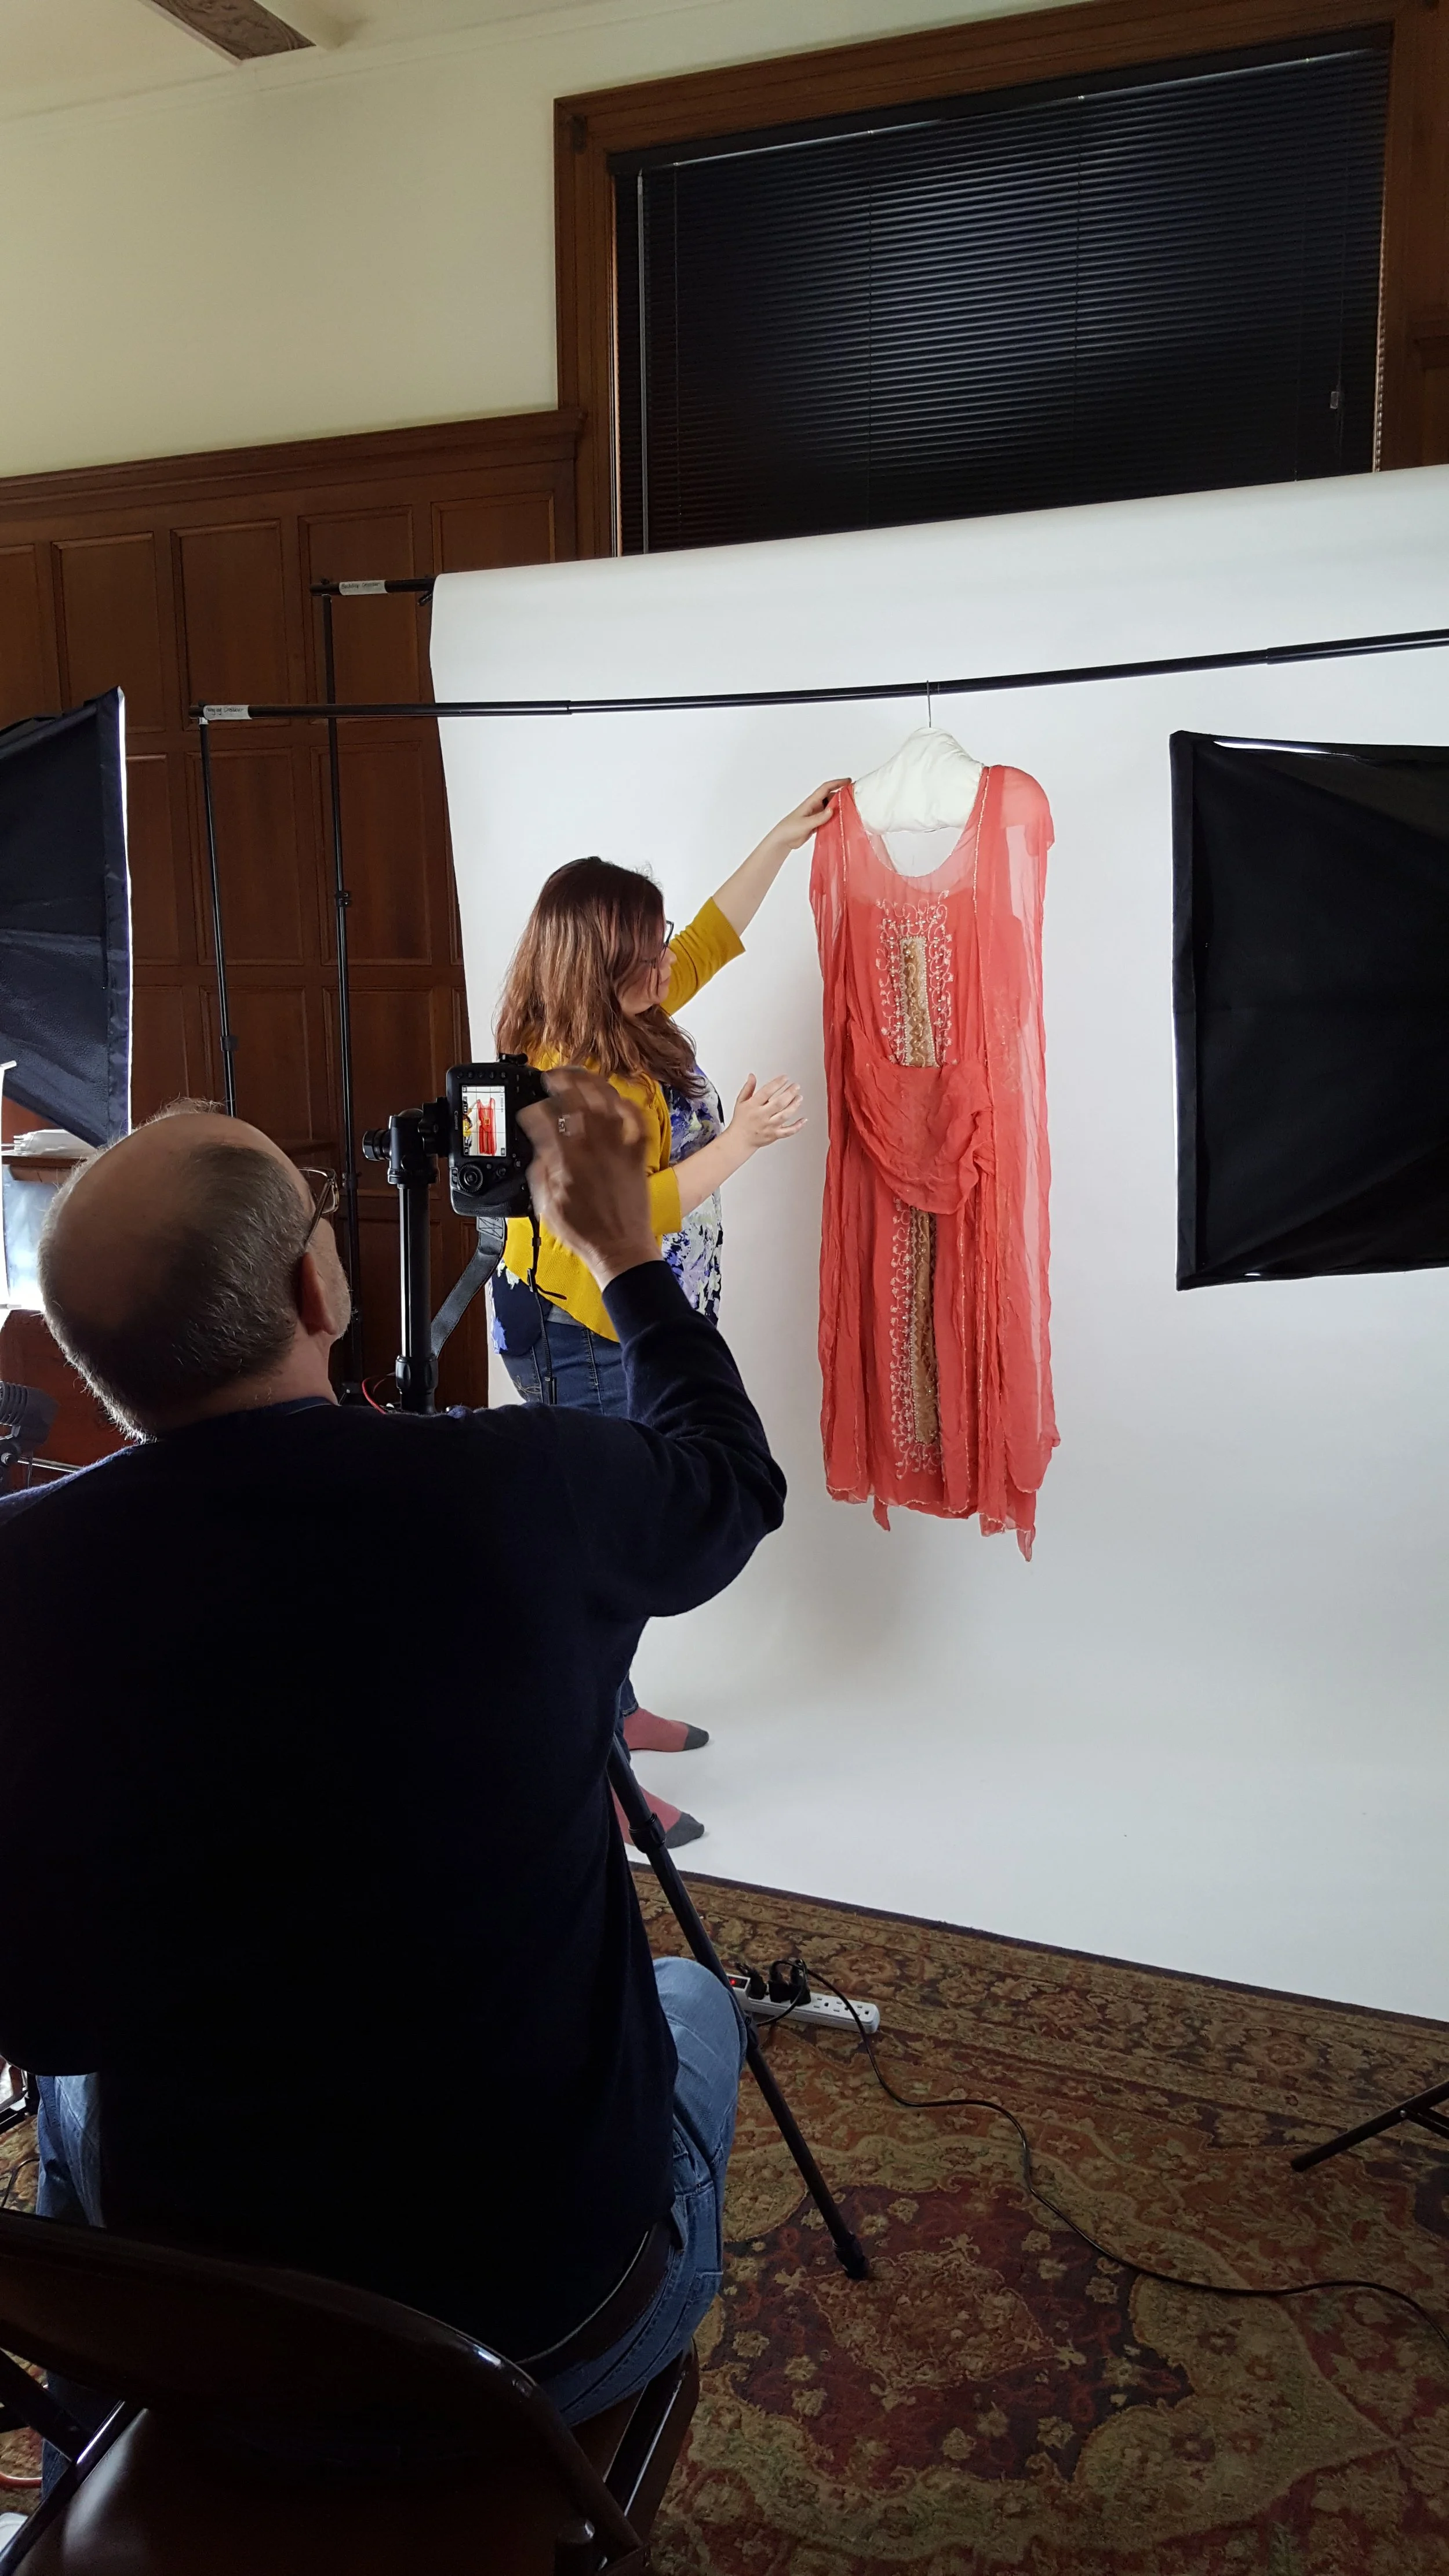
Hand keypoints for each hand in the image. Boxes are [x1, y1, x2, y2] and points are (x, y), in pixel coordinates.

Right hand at [517, 1068, 662, 1289]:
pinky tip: (617, 1100)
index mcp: (568, 1161)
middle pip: (578, 1100)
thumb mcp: (548, 1206)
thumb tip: (540, 1152)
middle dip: (563, 1082)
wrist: (621, 1249)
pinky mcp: (637, 1157)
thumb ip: (541, 1173)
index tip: (529, 1112)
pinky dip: (627, 1107)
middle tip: (553, 1077)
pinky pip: (636, 1123)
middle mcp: (594, 1149)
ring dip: (592, 1085)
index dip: (533, 1111)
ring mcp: (619, 1150)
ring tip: (581, 1078)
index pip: (545, 1121)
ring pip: (608, 1104)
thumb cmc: (586, 1233)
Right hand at [726, 1074, 806, 1154]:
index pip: (766, 1091)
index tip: (785, 1078)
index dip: (777, 1083)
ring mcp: (769, 1126)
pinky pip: (788, 1131)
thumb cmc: (741, 1120)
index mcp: (752, 1106)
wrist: (740, 1140)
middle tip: (796, 1086)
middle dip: (789, 1093)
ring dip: (794, 1106)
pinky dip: (797, 1126)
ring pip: (785, 1116)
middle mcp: (761, 1116)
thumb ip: (748, 1088)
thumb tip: (752, 1076)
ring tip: (799, 1097)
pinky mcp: (774, 1135)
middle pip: (778, 1103)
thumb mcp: (740, 1101)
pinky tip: (804, 1120)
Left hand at [765, 781, 849, 853]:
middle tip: (855, 796)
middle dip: (842, 795)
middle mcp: (815, 806)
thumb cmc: (790, 829)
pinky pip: (829, 818)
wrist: (783, 840)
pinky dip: (836, 818)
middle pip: (831, 797)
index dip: (837, 783)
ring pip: (831, 808)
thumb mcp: (805, 823)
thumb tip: (832, 810)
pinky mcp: (817, 824)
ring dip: (840, 807)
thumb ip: (818, 818)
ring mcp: (817, 815)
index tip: (848, 781)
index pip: (826, 788)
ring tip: (852, 809)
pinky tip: (843, 821)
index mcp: (811, 802)